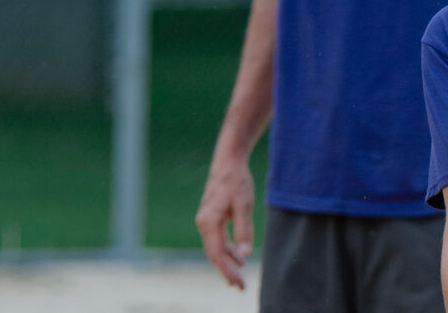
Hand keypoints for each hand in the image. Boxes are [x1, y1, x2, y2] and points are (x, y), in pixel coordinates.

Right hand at [195, 149, 255, 289]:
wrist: (228, 161)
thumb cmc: (236, 181)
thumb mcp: (244, 206)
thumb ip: (243, 230)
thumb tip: (243, 255)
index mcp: (209, 222)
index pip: (217, 254)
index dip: (227, 271)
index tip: (238, 283)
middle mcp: (203, 223)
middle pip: (214, 255)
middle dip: (227, 271)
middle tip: (239, 287)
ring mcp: (206, 221)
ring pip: (215, 248)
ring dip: (227, 262)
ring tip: (240, 276)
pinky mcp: (211, 217)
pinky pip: (218, 240)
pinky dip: (227, 250)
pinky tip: (238, 256)